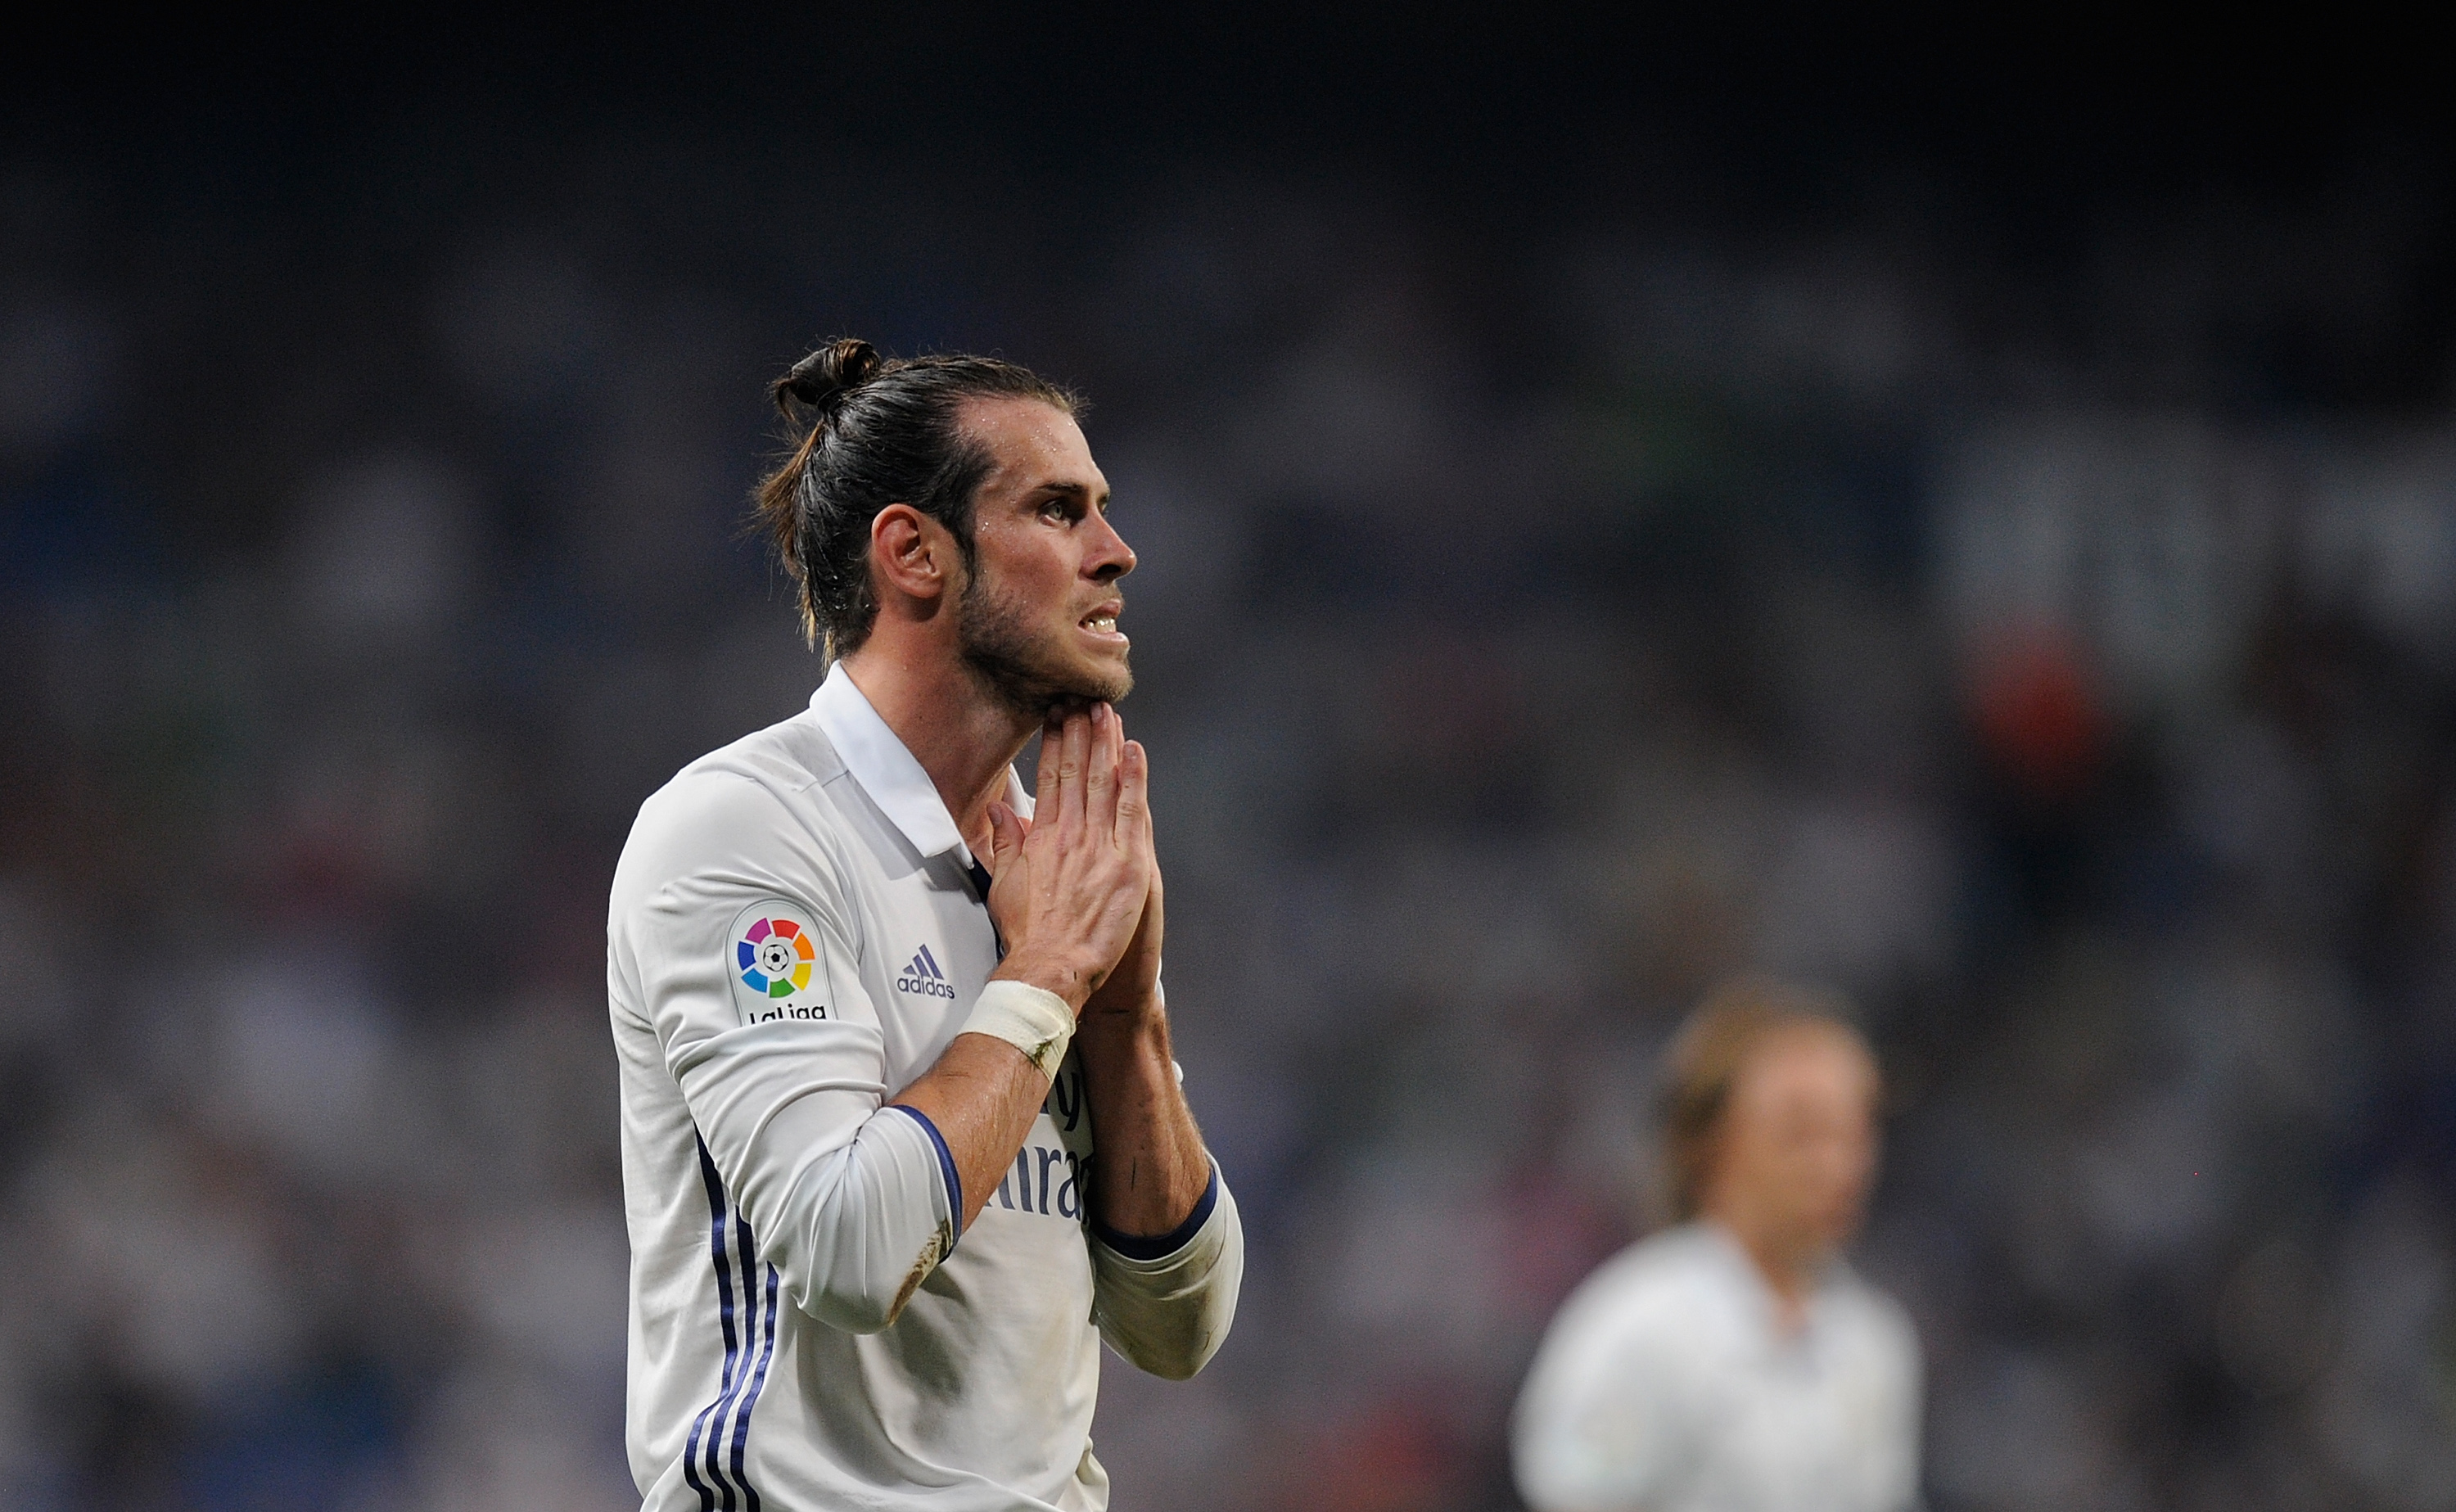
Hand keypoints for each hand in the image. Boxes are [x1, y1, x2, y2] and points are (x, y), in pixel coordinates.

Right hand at [984, 703, 1152, 1012]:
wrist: (1049, 969)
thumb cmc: (1028, 935)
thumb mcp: (1003, 885)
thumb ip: (1004, 843)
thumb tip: (999, 811)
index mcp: (1041, 838)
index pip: (1050, 778)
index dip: (1056, 743)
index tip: (1058, 714)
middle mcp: (1069, 835)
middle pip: (1078, 771)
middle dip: (1081, 731)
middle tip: (1084, 697)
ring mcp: (1099, 847)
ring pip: (1105, 783)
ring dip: (1107, 744)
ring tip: (1107, 711)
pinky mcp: (1127, 864)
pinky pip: (1133, 812)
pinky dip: (1134, 779)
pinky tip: (1136, 751)